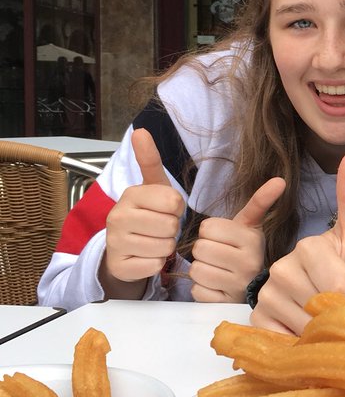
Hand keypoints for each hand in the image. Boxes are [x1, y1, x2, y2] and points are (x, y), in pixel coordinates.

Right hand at [100, 128, 184, 297]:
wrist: (123, 249)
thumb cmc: (146, 214)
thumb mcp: (152, 187)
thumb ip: (149, 160)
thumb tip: (140, 131)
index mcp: (130, 194)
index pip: (173, 202)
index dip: (176, 209)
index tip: (166, 210)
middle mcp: (117, 216)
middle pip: (170, 226)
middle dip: (171, 229)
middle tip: (159, 228)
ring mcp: (115, 242)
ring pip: (163, 247)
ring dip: (164, 247)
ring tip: (152, 241)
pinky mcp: (119, 265)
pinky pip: (154, 265)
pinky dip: (155, 263)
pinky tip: (145, 256)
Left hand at [189, 176, 286, 302]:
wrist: (253, 286)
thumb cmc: (243, 250)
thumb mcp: (250, 225)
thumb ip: (260, 201)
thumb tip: (281, 179)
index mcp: (252, 240)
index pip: (207, 227)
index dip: (210, 232)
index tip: (223, 238)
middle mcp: (248, 263)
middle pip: (200, 248)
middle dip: (204, 251)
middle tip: (218, 255)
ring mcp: (236, 286)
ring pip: (196, 270)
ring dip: (201, 269)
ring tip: (216, 269)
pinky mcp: (224, 304)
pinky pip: (197, 290)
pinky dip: (201, 288)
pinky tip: (215, 285)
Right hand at [250, 151, 344, 333]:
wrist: (326, 294)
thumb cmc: (342, 267)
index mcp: (306, 247)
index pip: (336, 282)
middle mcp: (278, 269)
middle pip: (319, 305)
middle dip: (335, 310)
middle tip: (334, 302)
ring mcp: (264, 294)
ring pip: (302, 324)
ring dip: (319, 328)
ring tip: (319, 315)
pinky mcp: (257, 320)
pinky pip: (281, 337)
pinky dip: (297, 338)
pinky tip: (301, 327)